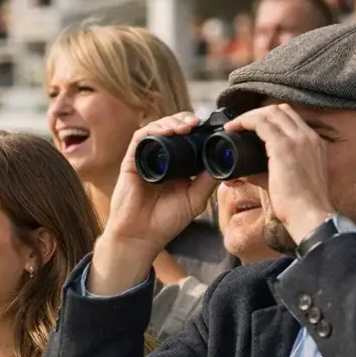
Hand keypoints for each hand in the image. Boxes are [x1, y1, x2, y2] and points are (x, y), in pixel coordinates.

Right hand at [90, 112, 221, 294]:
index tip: (213, 127)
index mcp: (178, 167)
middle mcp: (161, 159)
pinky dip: (154, 129)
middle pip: (172, 129)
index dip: (199, 130)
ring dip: (172, 122)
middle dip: (186, 120)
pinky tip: (168, 131)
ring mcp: (146, 159)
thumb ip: (209, 179)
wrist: (141, 236)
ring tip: (186, 125)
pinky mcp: (131, 161)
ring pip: (157, 128)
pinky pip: (141, 137)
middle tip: (198, 122)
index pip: (188, 140)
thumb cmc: (165, 222)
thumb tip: (223, 158)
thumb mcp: (196, 199)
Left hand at [225, 104, 332, 242]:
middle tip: (238, 125)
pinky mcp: (284, 147)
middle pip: (281, 110)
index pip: (290, 117)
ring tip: (232, 126)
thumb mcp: (286, 180)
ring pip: (270, 112)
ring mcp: (299, 140)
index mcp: (314, 143)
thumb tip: (241, 171)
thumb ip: (265, 171)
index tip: (249, 127)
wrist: (310, 216)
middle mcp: (309, 137)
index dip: (267, 117)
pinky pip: (261, 123)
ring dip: (248, 116)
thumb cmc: (298, 205)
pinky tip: (232, 128)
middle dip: (256, 113)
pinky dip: (244, 122)